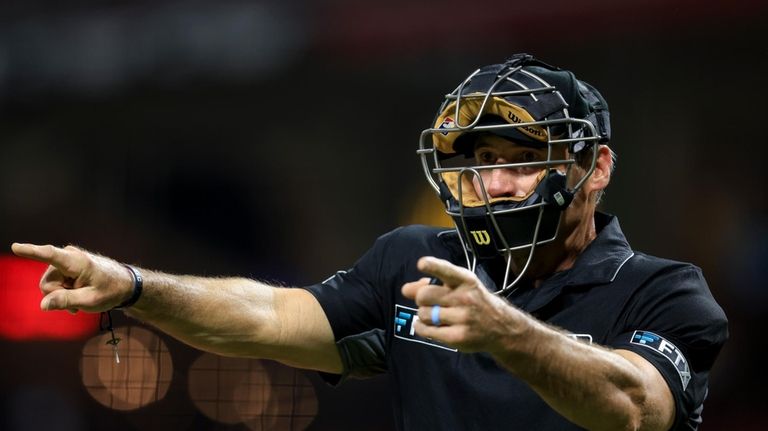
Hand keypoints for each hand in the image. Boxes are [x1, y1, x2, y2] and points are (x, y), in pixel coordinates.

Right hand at [11, 243, 133, 312]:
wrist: (124, 285)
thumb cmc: (110, 291)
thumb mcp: (90, 301)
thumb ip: (66, 301)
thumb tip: (43, 305)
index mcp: (77, 262)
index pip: (50, 255)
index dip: (31, 252)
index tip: (15, 247)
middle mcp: (69, 256)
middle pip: (47, 282)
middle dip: (58, 295)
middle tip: (78, 301)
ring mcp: (67, 260)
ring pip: (49, 285)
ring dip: (62, 295)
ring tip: (80, 299)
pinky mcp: (66, 265)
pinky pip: (55, 283)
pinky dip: (64, 292)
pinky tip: (78, 296)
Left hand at [401, 256, 525, 352]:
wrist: (500, 327)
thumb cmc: (473, 301)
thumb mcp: (459, 286)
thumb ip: (432, 283)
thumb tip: (406, 289)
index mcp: (466, 280)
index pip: (447, 270)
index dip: (433, 266)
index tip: (422, 264)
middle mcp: (465, 298)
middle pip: (424, 295)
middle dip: (421, 299)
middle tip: (430, 303)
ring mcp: (463, 319)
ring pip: (423, 314)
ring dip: (424, 315)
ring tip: (435, 316)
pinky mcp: (458, 337)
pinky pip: (426, 330)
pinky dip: (421, 328)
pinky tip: (428, 325)